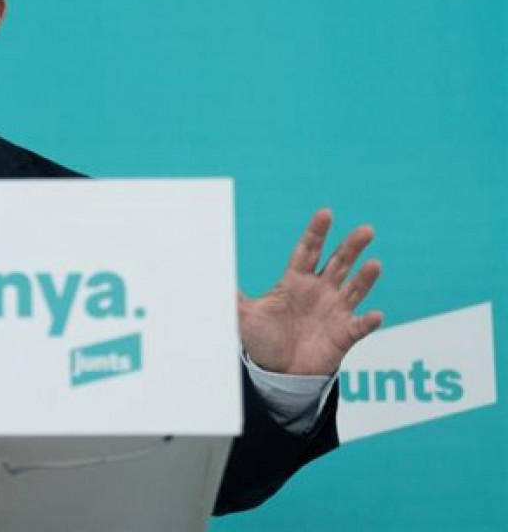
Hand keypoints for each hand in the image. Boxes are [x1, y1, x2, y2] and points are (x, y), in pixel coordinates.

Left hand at [238, 208, 382, 375]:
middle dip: (351, 247)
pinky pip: (360, 326)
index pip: (307, 251)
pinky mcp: (344, 334)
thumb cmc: (264, 339)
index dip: (316, 233)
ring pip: (354, 289)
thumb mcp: (244, 316)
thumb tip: (209, 278)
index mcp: (295, 281)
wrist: (279, 372)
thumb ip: (232, 296)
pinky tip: (375, 315)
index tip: (325, 213)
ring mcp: (334, 311)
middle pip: (337, 263)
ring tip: (374, 264)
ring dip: (365, 277)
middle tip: (365, 230)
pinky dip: (368, 321)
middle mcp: (319, 291)